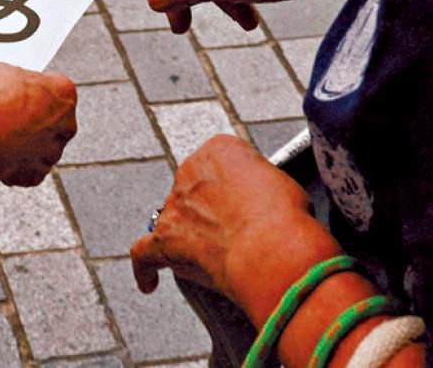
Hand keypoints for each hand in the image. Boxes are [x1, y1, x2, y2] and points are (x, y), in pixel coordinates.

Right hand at [0, 63, 76, 185]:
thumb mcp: (4, 71)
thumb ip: (17, 80)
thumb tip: (12, 86)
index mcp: (65, 93)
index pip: (55, 89)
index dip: (35, 89)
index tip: (20, 91)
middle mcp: (67, 125)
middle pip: (51, 120)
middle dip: (34, 119)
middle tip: (11, 115)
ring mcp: (53, 153)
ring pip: (40, 147)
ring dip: (25, 143)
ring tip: (0, 135)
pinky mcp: (36, 174)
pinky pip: (26, 168)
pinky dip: (14, 163)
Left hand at [131, 135, 331, 306]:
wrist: (273, 250)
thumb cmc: (287, 219)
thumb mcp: (284, 186)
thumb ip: (262, 188)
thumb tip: (263, 205)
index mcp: (220, 149)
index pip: (221, 164)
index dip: (235, 189)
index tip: (248, 204)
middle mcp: (191, 169)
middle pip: (194, 190)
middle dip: (211, 212)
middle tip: (239, 235)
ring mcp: (175, 204)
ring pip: (174, 219)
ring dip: (188, 236)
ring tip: (212, 258)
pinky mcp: (166, 239)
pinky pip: (145, 252)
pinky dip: (146, 268)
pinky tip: (148, 282)